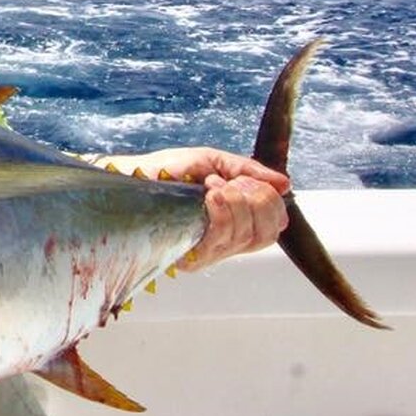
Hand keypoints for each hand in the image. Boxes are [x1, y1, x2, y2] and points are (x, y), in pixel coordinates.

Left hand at [97, 147, 289, 270]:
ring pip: (246, 234)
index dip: (271, 204)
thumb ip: (248, 171)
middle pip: (266, 234)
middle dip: (258, 201)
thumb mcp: (213, 162)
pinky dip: (224, 210)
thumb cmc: (167, 170)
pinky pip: (223, 237)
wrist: (131, 176)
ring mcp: (207, 251)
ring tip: (212, 185)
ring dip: (237, 202)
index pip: (272, 229)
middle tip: (230, 182)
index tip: (247, 181)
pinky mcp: (190, 253)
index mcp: (232, 224)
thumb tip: (285, 184)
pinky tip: (209, 194)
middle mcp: (223, 243)